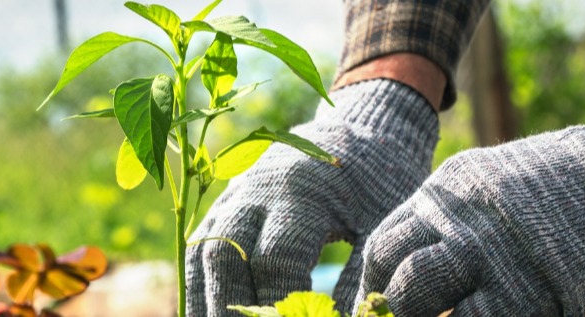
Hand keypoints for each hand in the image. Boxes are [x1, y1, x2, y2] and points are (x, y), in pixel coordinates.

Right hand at [185, 79, 439, 315]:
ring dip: (206, 299)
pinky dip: (200, 282)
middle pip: (227, 254)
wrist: (360, 128)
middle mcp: (259, 191)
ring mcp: (237, 194)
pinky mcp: (228, 202)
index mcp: (303, 192)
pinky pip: (201, 245)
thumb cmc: (381, 181)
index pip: (275, 259)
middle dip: (229, 306)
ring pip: (204, 251)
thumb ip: (361, 278)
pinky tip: (206, 313)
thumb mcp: (384, 227)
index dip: (278, 303)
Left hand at [358, 108, 584, 315]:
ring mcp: (485, 258)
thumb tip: (426, 253)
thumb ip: (456, 215)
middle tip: (403, 316)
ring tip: (444, 315)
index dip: (377, 279)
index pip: (385, 244)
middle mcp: (455, 223)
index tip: (377, 300)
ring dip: (421, 316)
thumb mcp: (496, 183)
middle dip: (392, 305)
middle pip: (394, 274)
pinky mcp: (521, 294)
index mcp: (446, 193)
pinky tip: (482, 316)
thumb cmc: (571, 186)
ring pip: (416, 300)